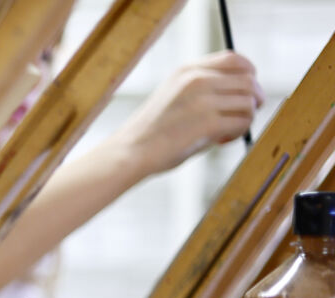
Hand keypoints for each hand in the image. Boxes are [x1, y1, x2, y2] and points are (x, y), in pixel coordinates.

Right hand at [108, 50, 265, 175]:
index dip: (249, 73)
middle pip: (249, 81)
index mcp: (187, 70)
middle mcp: (197, 79)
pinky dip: (239, 133)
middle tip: (240, 117)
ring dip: (245, 119)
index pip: (234, 59)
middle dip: (253, 99)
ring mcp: (203, 100)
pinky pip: (244, 121)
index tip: (247, 91)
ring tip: (225, 132)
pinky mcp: (208, 122)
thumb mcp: (175, 94)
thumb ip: (204, 87)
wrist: (131, 150)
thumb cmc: (153, 128)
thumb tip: (247, 93)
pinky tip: (220, 141)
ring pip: (249, 102)